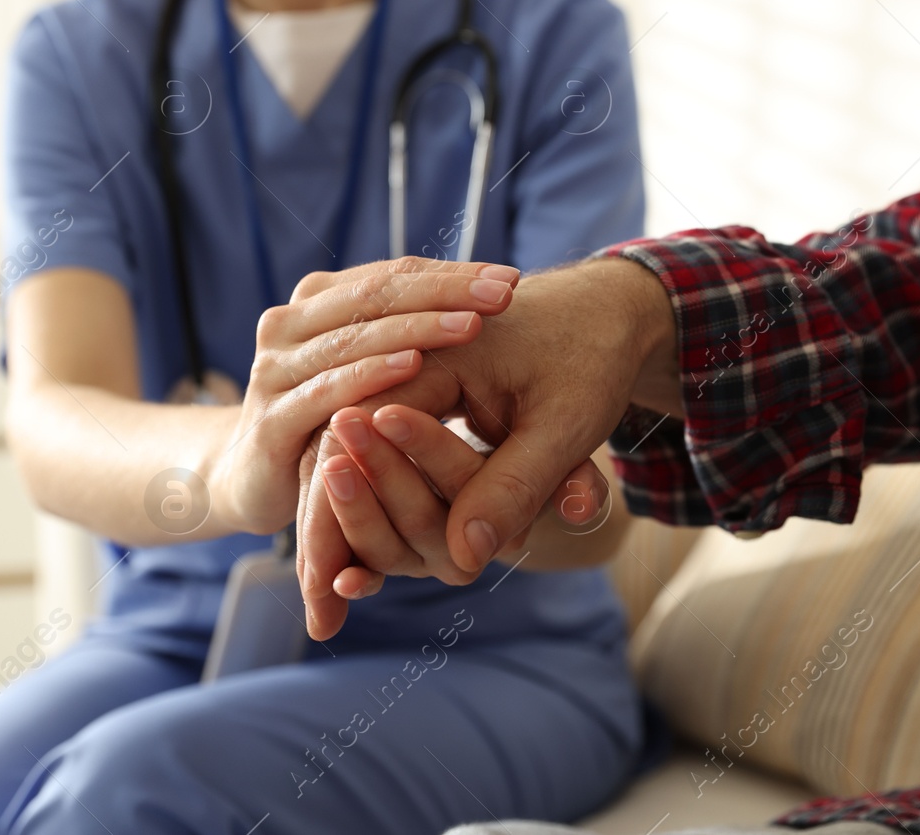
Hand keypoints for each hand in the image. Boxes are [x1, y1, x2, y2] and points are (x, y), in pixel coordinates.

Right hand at [212, 258, 523, 535]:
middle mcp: (288, 325)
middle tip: (504, 293)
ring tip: (471, 324)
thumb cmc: (327, 417)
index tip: (514, 279)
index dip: (453, 274)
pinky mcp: (270, 422)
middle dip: (444, 292)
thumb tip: (490, 293)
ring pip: (354, 338)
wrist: (248, 481)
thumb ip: (403, 330)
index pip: (394, 273)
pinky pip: (327, 392)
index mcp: (317, 300)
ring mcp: (273, 371)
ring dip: (416, 329)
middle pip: (375, 296)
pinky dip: (370, 376)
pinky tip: (413, 367)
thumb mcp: (362, 365)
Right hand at [297, 256, 678, 638]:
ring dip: (341, 529)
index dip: (345, 513)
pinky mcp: (407, 403)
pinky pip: (376, 456)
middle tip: (319, 611)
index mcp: (431, 350)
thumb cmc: (588, 358)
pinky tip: (359, 570)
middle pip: (339, 453)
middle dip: (329, 534)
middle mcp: (398, 360)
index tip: (336, 584)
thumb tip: (463, 557)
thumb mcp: (564, 423)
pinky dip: (371, 507)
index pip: (361, 435)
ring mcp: (397, 382)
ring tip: (331, 598)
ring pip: (349, 460)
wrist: (599, 308)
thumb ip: (513, 485)